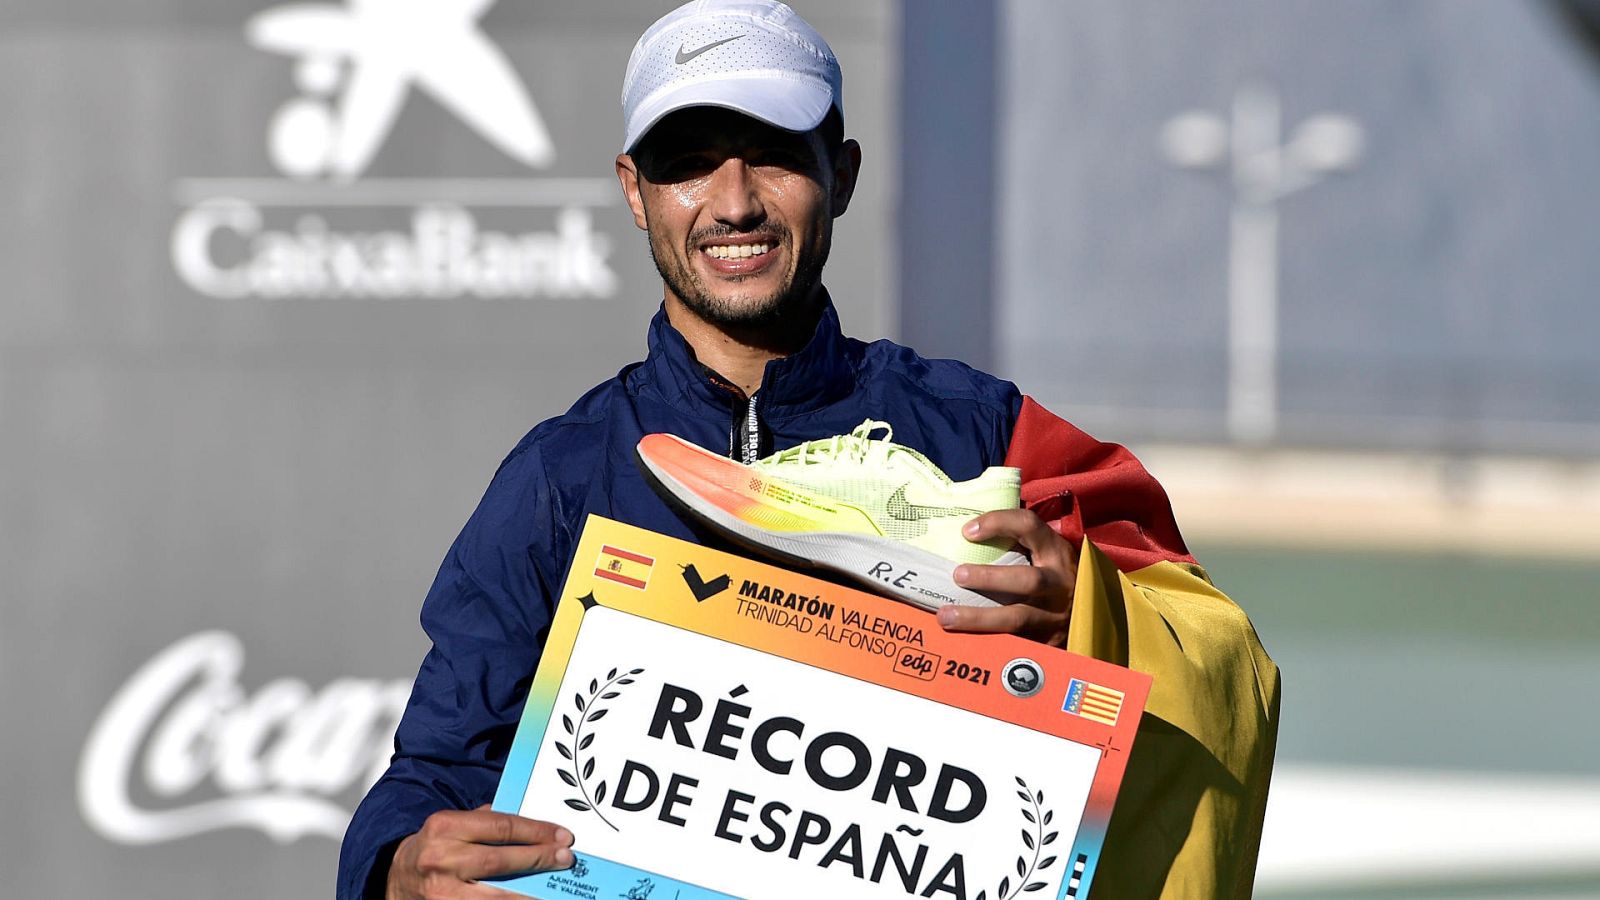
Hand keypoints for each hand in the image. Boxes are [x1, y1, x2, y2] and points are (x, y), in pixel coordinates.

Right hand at [387, 806, 573, 898]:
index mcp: (445, 826)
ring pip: (495, 895)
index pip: (500, 827)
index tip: (562, 836)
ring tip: (554, 885)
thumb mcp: (453, 825)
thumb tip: (534, 828)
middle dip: (537, 859)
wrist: (396, 878)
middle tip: (566, 857)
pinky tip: (529, 899)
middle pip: (499, 860)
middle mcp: (440, 858)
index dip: (535, 831)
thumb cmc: (435, 847)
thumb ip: (486, 822)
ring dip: (529, 892)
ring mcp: (441, 892)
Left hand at [937, 508, 1077, 646]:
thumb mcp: (1044, 554)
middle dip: (989, 578)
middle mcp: (1059, 583)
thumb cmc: (1054, 576)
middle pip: (1027, 580)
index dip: (999, 523)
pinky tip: (962, 641)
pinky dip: (987, 642)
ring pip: (1017, 618)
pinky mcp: (1047, 641)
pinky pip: (1015, 643)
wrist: (1090, 615)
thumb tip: (962, 533)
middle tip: (957, 575)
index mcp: (1056, 552)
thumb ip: (1016, 543)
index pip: (1029, 526)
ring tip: (946, 616)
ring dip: (978, 618)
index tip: (967, 531)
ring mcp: (1054, 615)